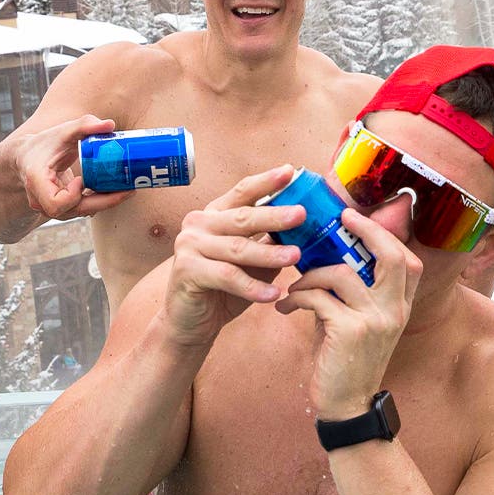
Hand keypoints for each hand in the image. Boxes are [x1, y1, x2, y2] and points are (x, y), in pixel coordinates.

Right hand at [14, 115, 125, 220]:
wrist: (27, 156)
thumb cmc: (44, 143)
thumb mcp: (62, 131)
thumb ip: (84, 125)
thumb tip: (110, 125)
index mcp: (37, 182)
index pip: (55, 203)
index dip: (72, 196)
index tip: (82, 180)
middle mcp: (41, 200)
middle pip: (74, 210)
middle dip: (104, 202)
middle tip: (128, 190)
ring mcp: (50, 207)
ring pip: (79, 211)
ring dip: (103, 202)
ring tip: (126, 189)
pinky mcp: (61, 208)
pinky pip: (81, 208)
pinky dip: (98, 201)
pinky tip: (115, 190)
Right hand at [160, 165, 302, 349]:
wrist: (189, 323)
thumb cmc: (223, 289)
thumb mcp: (250, 262)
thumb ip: (269, 242)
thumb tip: (306, 228)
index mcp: (215, 215)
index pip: (242, 193)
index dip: (266, 182)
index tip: (290, 171)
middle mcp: (199, 224)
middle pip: (242, 217)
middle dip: (275, 215)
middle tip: (302, 214)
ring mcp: (189, 245)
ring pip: (237, 248)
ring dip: (269, 253)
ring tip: (295, 257)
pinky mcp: (187, 270)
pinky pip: (227, 276)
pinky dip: (253, 287)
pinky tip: (274, 294)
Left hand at [276, 206, 420, 421]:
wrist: (347, 406)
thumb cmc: (346, 362)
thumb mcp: (358, 324)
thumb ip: (351, 294)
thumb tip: (327, 261)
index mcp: (401, 307)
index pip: (408, 260)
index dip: (385, 235)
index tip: (357, 220)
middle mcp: (395, 310)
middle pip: (392, 255)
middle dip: (366, 231)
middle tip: (340, 220)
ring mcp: (375, 320)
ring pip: (341, 273)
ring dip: (309, 276)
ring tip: (292, 289)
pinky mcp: (350, 331)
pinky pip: (318, 298)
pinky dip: (297, 298)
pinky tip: (285, 308)